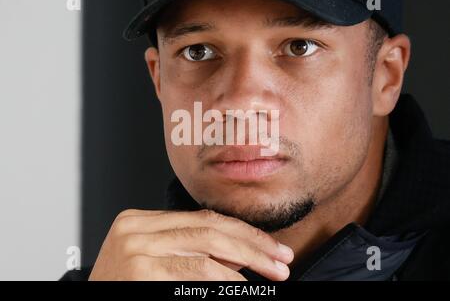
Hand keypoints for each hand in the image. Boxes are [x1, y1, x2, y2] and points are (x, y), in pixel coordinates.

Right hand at [89, 209, 293, 280]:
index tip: (271, 246)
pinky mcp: (139, 272)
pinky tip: (242, 285)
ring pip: (206, 250)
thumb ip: (189, 248)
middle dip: (253, 246)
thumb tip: (241, 252)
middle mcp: (135, 228)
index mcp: (140, 220)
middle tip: (281, 260)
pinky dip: (223, 280)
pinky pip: (194, 274)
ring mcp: (135, 249)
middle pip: (209, 230)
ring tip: (271, 274)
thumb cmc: (125, 286)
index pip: (203, 219)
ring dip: (246, 263)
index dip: (243, 232)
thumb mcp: (153, 258)